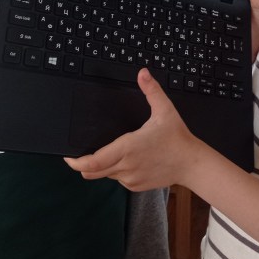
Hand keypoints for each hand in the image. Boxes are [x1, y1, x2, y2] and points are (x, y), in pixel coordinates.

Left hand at [65, 70, 204, 190]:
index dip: (76, 162)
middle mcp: (126, 166)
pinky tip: (130, 160)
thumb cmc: (177, 137)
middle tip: (81, 153)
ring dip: (103, 166)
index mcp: (128, 147)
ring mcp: (130, 179)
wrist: (191, 163)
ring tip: (114, 152)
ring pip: (105, 175)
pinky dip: (117, 171)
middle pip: (92, 171)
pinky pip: (118, 179)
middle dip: (84, 164)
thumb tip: (142, 72)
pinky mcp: (135, 186)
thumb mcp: (165, 109)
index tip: (67, 157)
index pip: (93, 162)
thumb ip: (151, 90)